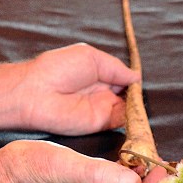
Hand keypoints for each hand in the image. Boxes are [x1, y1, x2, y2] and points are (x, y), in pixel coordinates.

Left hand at [16, 43, 139, 135]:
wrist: (36, 92)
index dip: (134, 82)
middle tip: (145, 96)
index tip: (142, 83)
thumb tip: (137, 77)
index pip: (124, 81)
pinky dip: (134, 120)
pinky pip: (122, 123)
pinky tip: (139, 114)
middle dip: (139, 96)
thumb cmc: (58, 68)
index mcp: (99, 75)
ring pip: (130, 111)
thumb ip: (115, 68)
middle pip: (130, 97)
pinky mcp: (100, 124)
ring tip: (143, 104)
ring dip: (139, 108)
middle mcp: (102, 93)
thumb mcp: (91, 57)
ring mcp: (102, 109)